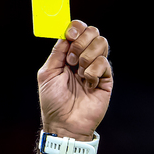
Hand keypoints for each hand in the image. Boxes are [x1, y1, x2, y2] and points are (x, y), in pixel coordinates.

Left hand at [38, 20, 112, 140]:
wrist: (64, 124)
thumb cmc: (53, 103)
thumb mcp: (47, 74)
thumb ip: (57, 52)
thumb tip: (65, 33)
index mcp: (69, 55)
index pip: (78, 31)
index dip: (76, 28)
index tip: (70, 36)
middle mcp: (83, 58)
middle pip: (92, 32)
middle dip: (82, 42)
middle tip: (72, 60)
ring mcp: (96, 68)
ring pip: (102, 43)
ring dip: (87, 56)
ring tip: (79, 73)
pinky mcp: (106, 79)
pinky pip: (104, 63)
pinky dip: (93, 72)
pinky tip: (87, 84)